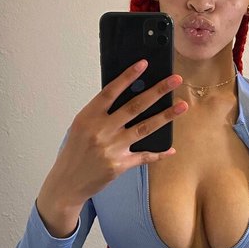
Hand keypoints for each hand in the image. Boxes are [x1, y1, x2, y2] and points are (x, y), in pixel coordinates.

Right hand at [36, 60, 186, 235]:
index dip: (128, 77)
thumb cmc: (74, 152)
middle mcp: (101, 130)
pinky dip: (158, 153)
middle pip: (135, 106)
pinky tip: (171, 148)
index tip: (144, 64)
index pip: (111, 91)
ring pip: (145, 128)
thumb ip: (100, 113)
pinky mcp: (120, 165)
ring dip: (166, 116)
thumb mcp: (81, 127)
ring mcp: (112, 148)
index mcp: (88, 117)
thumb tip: (128, 97)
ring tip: (182, 106)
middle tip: (175, 80)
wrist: (67, 183)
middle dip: (157, 91)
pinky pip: (144, 156)